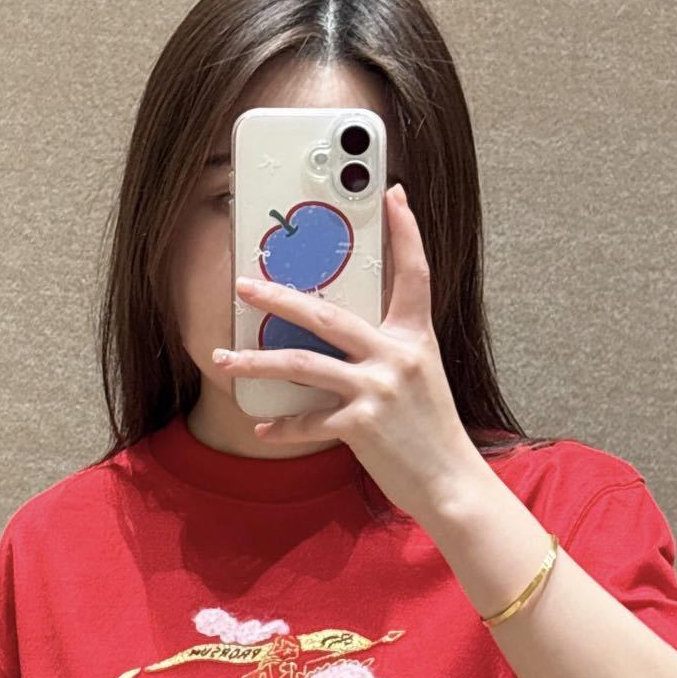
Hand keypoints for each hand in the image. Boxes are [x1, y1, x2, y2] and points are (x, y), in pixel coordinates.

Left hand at [214, 183, 481, 521]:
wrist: (452, 483)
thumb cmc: (432, 432)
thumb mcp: (421, 377)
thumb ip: (390, 350)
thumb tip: (345, 334)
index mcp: (416, 338)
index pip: (414, 274)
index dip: (406, 232)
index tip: (394, 194)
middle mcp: (398, 356)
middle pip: (328, 315)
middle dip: (280, 297)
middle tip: (244, 286)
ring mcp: (379, 390)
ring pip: (303, 363)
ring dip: (257, 360)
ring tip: (224, 359)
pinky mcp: (362, 425)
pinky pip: (308, 420)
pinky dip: (282, 425)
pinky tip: (262, 427)